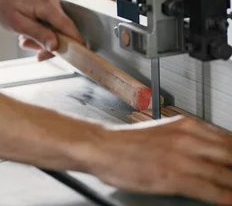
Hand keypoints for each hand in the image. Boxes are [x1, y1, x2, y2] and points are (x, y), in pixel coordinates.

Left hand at [0, 0, 83, 57]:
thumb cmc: (2, 4)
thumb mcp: (17, 24)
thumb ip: (39, 35)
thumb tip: (56, 46)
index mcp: (46, 4)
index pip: (68, 26)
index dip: (75, 43)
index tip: (78, 57)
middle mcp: (52, 1)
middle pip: (62, 30)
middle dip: (48, 44)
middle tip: (28, 46)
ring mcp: (51, 2)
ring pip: (56, 29)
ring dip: (42, 39)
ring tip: (23, 39)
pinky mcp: (47, 5)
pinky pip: (50, 24)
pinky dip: (41, 32)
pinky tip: (27, 33)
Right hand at [91, 116, 231, 204]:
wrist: (102, 146)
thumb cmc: (128, 142)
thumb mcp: (164, 132)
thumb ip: (188, 139)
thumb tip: (210, 151)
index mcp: (186, 125)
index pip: (228, 139)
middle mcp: (187, 138)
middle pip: (230, 153)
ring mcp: (181, 157)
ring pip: (224, 173)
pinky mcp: (173, 176)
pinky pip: (209, 189)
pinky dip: (225, 196)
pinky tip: (230, 200)